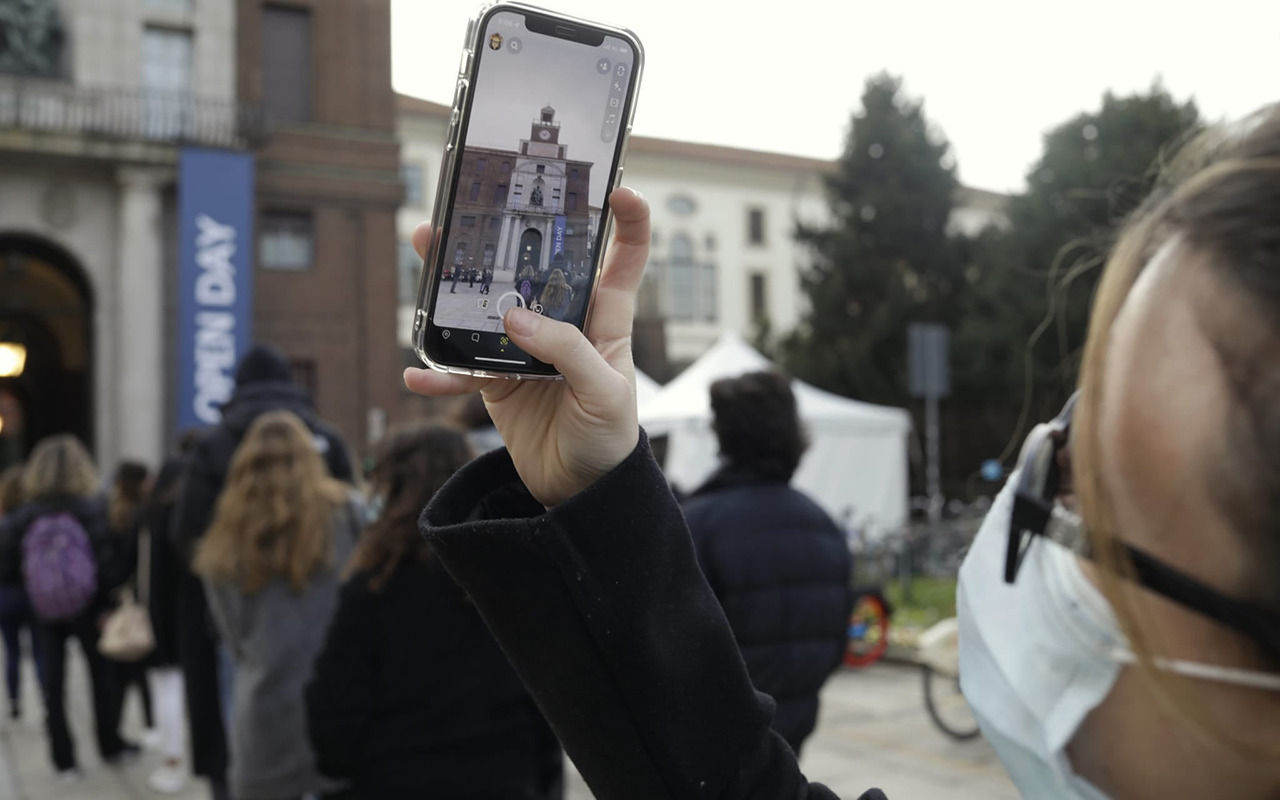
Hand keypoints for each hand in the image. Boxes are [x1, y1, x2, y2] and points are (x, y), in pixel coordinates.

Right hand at [405, 187, 650, 506]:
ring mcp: (527, 351)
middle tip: (477, 202)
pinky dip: (439, 373)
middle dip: (509, 232)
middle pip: (536, 268)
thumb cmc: (611, 440)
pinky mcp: (500, 382)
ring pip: (488, 306)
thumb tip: (516, 319)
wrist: (582, 493)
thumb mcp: (605, 394)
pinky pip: (463, 370)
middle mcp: (564, 326)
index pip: (623, 260)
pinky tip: (416, 373)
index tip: (617, 188)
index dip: (628, 222)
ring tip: (427, 254)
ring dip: (456, 284)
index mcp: (604, 320)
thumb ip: (567, 352)